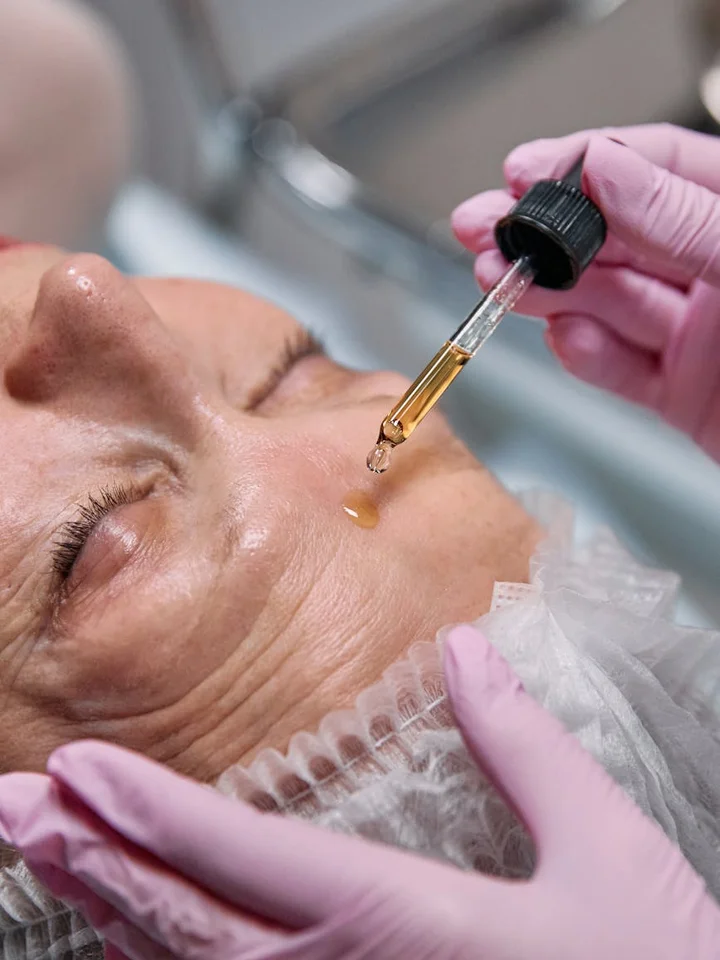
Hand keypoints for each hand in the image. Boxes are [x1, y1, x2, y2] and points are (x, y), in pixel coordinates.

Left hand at [0, 625, 717, 959]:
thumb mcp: (604, 850)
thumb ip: (524, 746)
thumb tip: (466, 648)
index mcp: (398, 923)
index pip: (242, 858)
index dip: (148, 815)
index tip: (69, 777)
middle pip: (188, 923)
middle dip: (94, 860)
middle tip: (15, 812)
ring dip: (113, 911)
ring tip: (50, 857)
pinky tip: (138, 940)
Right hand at [452, 124, 719, 461]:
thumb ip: (685, 221)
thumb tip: (611, 175)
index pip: (659, 169)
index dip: (586, 165)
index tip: (528, 170)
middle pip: (617, 239)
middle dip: (545, 233)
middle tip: (484, 227)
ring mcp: (700, 336)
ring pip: (608, 304)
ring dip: (548, 293)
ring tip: (499, 281)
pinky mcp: (683, 395)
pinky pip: (623, 371)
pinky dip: (586, 358)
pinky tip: (564, 339)